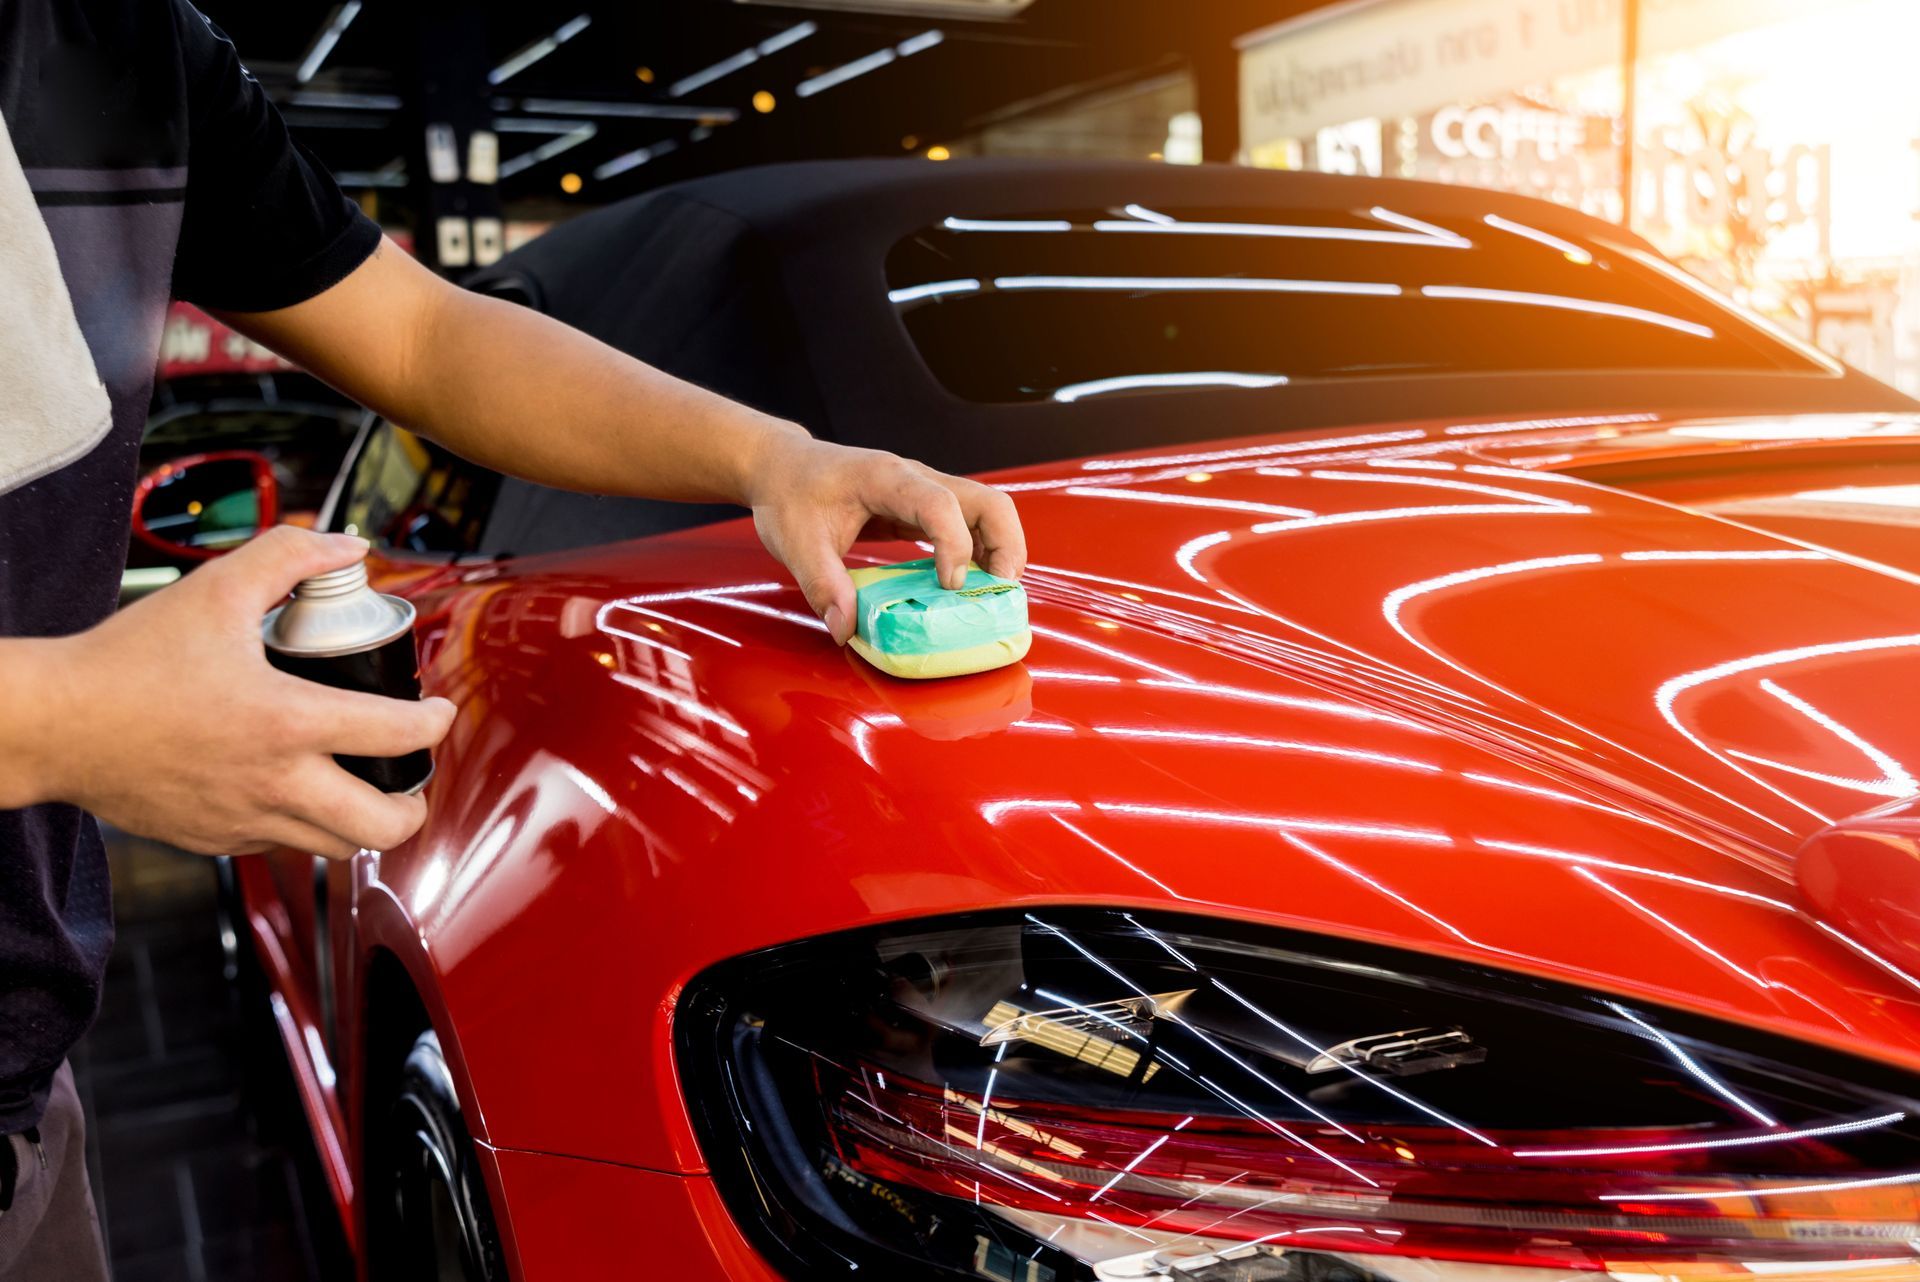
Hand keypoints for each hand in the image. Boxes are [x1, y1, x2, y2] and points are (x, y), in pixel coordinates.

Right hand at [24, 527, 455, 858]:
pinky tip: (299, 793)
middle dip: (415, 804)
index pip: (398, 736)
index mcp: (287, 723)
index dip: (436, 724)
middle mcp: (275, 783)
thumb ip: (290, 557)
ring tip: (367, 789)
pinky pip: (282, 849)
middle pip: (384, 826)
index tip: (439, 713)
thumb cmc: (129, 660)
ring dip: (364, 822)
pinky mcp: (214, 841)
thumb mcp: (217, 588)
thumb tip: (349, 547)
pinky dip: (305, 828)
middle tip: (414, 776)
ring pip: (337, 847)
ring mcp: (244, 821)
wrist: (55, 724)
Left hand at [744, 434, 1026, 644]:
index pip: (939, 503)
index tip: (950, 586)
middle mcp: (916, 479)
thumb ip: (822, 586)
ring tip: (994, 596)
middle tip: (1001, 594)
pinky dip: (982, 555)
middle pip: (988, 502)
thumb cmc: (790, 496)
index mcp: (886, 478)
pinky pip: (970, 526)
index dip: (954, 544)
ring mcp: (926, 492)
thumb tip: (846, 630)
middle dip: (1006, 548)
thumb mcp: (796, 544)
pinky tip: (971, 587)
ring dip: (1001, 553)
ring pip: (988, 512)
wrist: (785, 467)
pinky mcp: (925, 508)